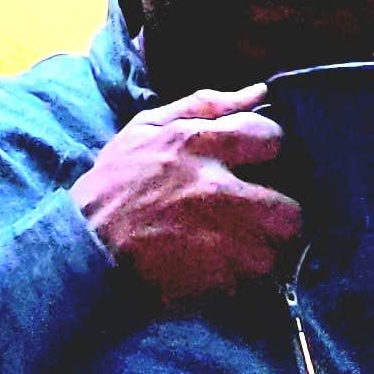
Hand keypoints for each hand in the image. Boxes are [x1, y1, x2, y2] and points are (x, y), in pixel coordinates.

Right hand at [73, 84, 301, 302]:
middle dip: (281, 214)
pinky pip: (252, 281)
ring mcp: (217, 241)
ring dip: (266, 250)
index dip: (271, 151)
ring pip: (277, 250)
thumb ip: (205, 105)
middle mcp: (215, 191)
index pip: (270, 139)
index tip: (261, 162)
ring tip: (245, 245)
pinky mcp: (213, 281)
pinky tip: (224, 268)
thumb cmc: (115, 184)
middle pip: (289, 209)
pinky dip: (243, 277)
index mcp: (198, 145)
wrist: (83, 250)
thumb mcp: (147, 128)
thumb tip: (259, 92)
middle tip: (264, 215)